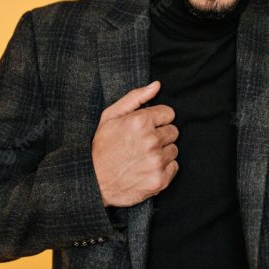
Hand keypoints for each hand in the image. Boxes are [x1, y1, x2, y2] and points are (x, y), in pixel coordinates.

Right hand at [91, 81, 178, 206]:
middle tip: (142, 143)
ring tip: (143, 156)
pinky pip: (174, 167)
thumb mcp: (111, 116)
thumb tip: (157, 85)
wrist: (93, 182)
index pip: (169, 113)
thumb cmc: (101, 147)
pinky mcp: (160, 180)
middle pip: (173, 131)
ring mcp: (156, 161)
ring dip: (162, 152)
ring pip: (173, 150)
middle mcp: (151, 141)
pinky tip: (147, 168)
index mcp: (141, 122)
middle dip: (160, 135)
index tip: (146, 127)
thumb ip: (135, 97)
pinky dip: (164, 168)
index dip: (157, 119)